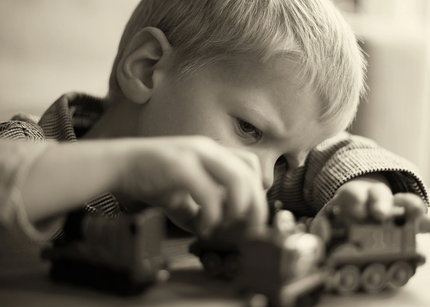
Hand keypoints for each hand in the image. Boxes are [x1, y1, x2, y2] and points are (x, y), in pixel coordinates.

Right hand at [116, 136, 267, 235]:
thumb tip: (218, 230)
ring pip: (238, 180)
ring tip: (227, 225)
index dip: (258, 189)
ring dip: (239, 209)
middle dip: (256, 207)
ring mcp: (195, 155)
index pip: (250, 165)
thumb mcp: (182, 194)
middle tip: (251, 231)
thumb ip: (202, 208)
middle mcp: (208, 149)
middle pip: (250, 175)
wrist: (119, 165)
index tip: (252, 212)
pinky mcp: (180, 166)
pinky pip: (209, 193)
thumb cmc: (150, 177)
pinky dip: (213, 216)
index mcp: (211, 152)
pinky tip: (204, 227)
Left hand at [317, 173, 429, 236]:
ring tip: (420, 216)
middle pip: (380, 195)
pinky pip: (422, 222)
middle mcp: (374, 199)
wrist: (355, 207)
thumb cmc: (341, 215)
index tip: (357, 210)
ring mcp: (393, 208)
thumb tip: (319, 235)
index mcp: (352, 196)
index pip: (354, 194)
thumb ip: (321, 225)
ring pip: (405, 202)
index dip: (356, 201)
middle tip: (381, 214)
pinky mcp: (407, 221)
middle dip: (380, 203)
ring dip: (411, 208)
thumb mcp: (327, 217)